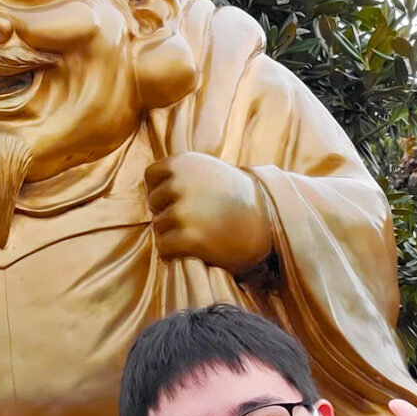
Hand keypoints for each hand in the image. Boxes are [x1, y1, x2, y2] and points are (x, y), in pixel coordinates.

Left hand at [145, 152, 272, 273]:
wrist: (270, 221)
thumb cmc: (235, 198)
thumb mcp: (208, 171)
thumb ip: (180, 173)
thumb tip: (147, 192)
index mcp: (184, 162)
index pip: (151, 177)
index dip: (164, 191)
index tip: (184, 199)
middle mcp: (181, 183)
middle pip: (154, 205)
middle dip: (169, 213)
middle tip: (198, 218)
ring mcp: (185, 211)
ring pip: (158, 228)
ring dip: (174, 234)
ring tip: (202, 233)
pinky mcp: (190, 238)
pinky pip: (163, 249)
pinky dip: (175, 253)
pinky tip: (196, 249)